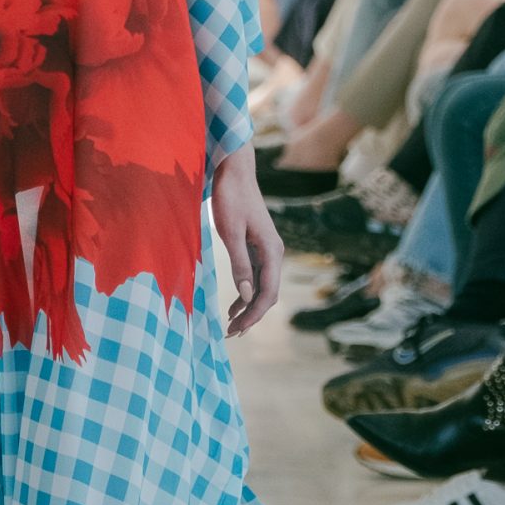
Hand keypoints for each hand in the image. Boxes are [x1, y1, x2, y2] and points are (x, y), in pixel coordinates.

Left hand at [210, 145, 283, 337]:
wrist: (234, 171)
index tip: (237, 330)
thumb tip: (247, 296)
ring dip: (249, 306)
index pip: (268, 293)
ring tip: (231, 324)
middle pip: (268, 294)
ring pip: (262, 287)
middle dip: (251, 316)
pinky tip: (235, 303)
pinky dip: (246, 292)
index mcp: (272, 251)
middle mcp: (274, 252)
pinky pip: (256, 276)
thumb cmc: (231, 198)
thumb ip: (240, 264)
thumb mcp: (231, 232)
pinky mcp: (257, 245)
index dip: (253, 315)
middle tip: (231, 333)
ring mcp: (267, 249)